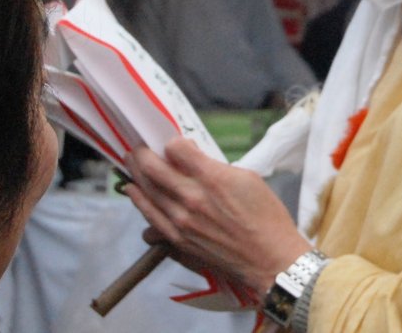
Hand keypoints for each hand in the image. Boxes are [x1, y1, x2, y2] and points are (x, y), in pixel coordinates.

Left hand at [124, 138, 311, 294]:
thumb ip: (216, 167)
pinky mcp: (178, 243)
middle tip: (137, 149)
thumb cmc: (266, 216)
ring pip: (146, 195)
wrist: (269, 258)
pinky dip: (143, 208)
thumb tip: (194, 159)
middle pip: (153, 170)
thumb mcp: (248, 179)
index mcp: (212, 179)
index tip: (174, 143)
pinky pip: (150, 223)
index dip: (173, 142)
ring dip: (135, 179)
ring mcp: (180, 224)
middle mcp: (190, 199)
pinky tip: (142, 201)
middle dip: (142, 155)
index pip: (176, 149)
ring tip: (131, 169)